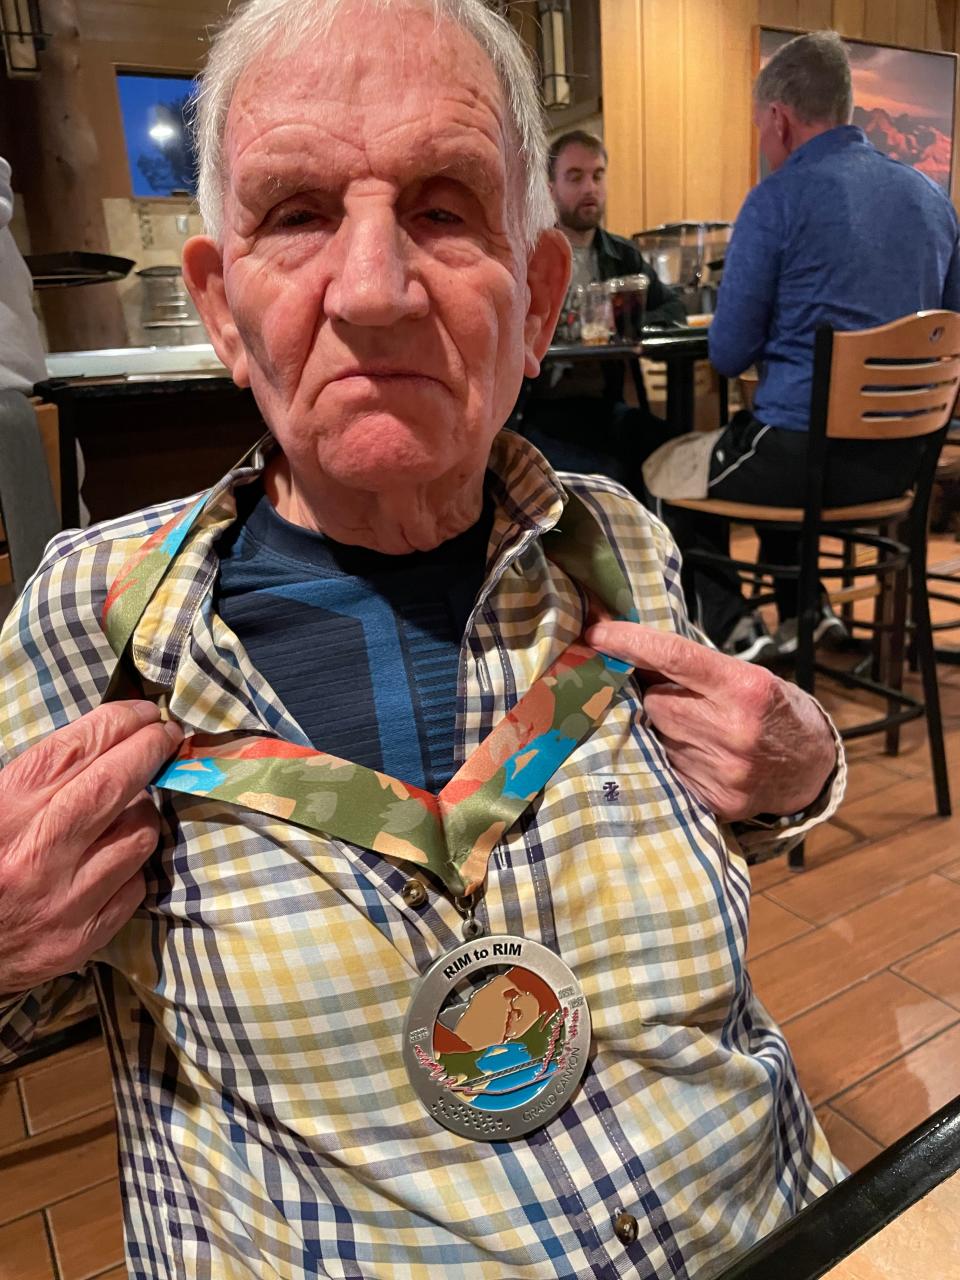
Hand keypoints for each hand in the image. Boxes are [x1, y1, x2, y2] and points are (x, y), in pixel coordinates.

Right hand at [0, 702, 182, 995]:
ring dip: (144, 810)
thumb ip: (35, 779)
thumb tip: (101, 736)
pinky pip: (135, 885)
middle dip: (148, 750)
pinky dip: (133, 863)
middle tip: (165, 734)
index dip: (116, 723)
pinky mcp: (82, 939)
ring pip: (138, 835)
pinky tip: (117, 855)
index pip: (72, 752)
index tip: (143, 712)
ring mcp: (63, 901)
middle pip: (112, 786)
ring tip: (132, 803)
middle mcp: (34, 856)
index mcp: (2, 815)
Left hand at [586, 622, 836, 821]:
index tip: (597, 631)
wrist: (812, 769)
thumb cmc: (774, 710)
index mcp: (745, 688)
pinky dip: (666, 755)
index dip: (630, 641)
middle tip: (664, 691)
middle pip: (656, 700)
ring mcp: (722, 769)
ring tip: (688, 725)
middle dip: (650, 692)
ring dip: (658, 726)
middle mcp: (732, 730)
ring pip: (656, 735)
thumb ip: (695, 668)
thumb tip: (631, 649)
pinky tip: (688, 752)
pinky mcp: (713, 799)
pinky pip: (666, 767)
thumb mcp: (746, 676)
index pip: (674, 656)